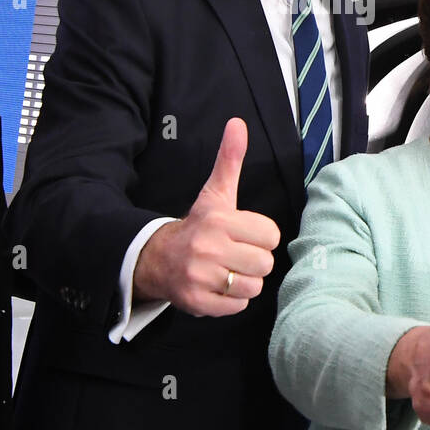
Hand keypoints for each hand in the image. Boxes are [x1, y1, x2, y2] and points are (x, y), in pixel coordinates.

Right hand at [133, 118, 280, 315]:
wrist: (158, 258)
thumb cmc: (199, 226)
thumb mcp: (216, 193)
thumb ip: (230, 159)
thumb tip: (238, 122)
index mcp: (219, 219)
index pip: (270, 235)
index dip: (261, 237)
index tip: (244, 235)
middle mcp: (208, 247)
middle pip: (265, 263)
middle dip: (254, 262)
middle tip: (236, 256)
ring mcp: (200, 277)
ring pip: (253, 287)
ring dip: (244, 283)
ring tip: (227, 272)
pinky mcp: (196, 301)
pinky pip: (236, 306)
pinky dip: (231, 300)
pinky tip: (218, 287)